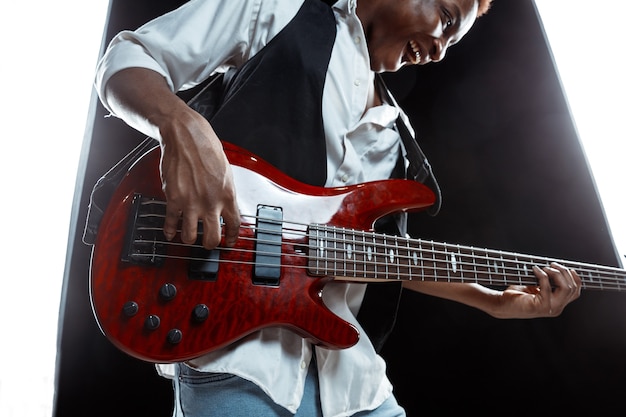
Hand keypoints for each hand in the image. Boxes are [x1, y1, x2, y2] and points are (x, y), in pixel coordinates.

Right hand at [159, 108, 240, 248]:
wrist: (185, 136)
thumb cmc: (206, 148)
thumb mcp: (226, 172)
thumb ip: (226, 193)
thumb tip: (226, 207)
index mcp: (228, 195)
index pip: (234, 226)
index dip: (231, 238)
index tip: (228, 242)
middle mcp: (211, 203)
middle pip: (212, 238)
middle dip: (210, 245)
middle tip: (207, 244)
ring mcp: (191, 203)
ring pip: (190, 237)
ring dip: (189, 240)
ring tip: (188, 237)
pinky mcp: (173, 200)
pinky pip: (171, 224)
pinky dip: (170, 231)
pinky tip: (170, 232)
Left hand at [496, 262, 581, 317]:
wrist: (502, 304)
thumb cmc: (517, 295)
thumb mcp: (537, 288)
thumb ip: (549, 283)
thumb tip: (557, 268)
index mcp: (558, 304)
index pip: (576, 292)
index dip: (575, 278)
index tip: (566, 267)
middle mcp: (556, 308)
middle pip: (572, 288)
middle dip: (564, 272)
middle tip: (552, 264)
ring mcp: (550, 309)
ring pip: (566, 288)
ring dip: (556, 273)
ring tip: (545, 267)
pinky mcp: (540, 306)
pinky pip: (547, 286)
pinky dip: (542, 274)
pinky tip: (535, 270)